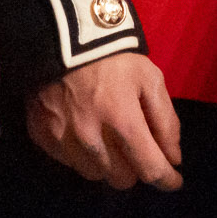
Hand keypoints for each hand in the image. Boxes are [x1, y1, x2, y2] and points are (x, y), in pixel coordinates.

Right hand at [29, 52, 184, 190]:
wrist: (62, 36)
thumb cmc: (114, 57)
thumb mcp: (150, 79)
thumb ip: (166, 121)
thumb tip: (173, 158)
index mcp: (122, 120)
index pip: (149, 168)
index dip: (166, 179)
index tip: (174, 181)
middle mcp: (91, 138)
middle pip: (121, 179)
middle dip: (135, 168)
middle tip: (137, 148)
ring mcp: (63, 140)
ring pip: (95, 175)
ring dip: (108, 164)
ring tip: (109, 139)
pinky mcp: (42, 137)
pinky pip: (69, 163)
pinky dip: (82, 155)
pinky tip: (85, 132)